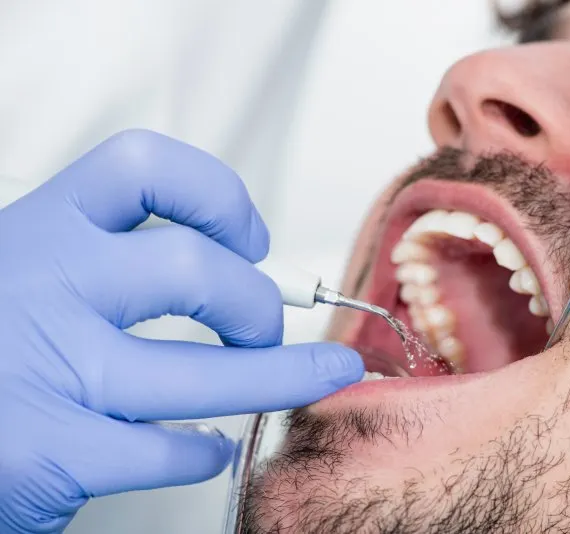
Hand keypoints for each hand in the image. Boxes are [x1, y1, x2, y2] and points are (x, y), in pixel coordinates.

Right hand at [0, 130, 363, 532]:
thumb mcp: (23, 271)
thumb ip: (100, 260)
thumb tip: (220, 263)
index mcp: (41, 228)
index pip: (146, 168)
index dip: (219, 195)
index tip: (250, 236)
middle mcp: (42, 283)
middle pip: (197, 271)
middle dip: (259, 302)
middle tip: (267, 326)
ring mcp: (47, 368)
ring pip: (208, 371)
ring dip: (283, 375)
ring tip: (316, 376)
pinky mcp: (49, 450)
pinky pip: (170, 448)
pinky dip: (205, 451)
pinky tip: (207, 448)